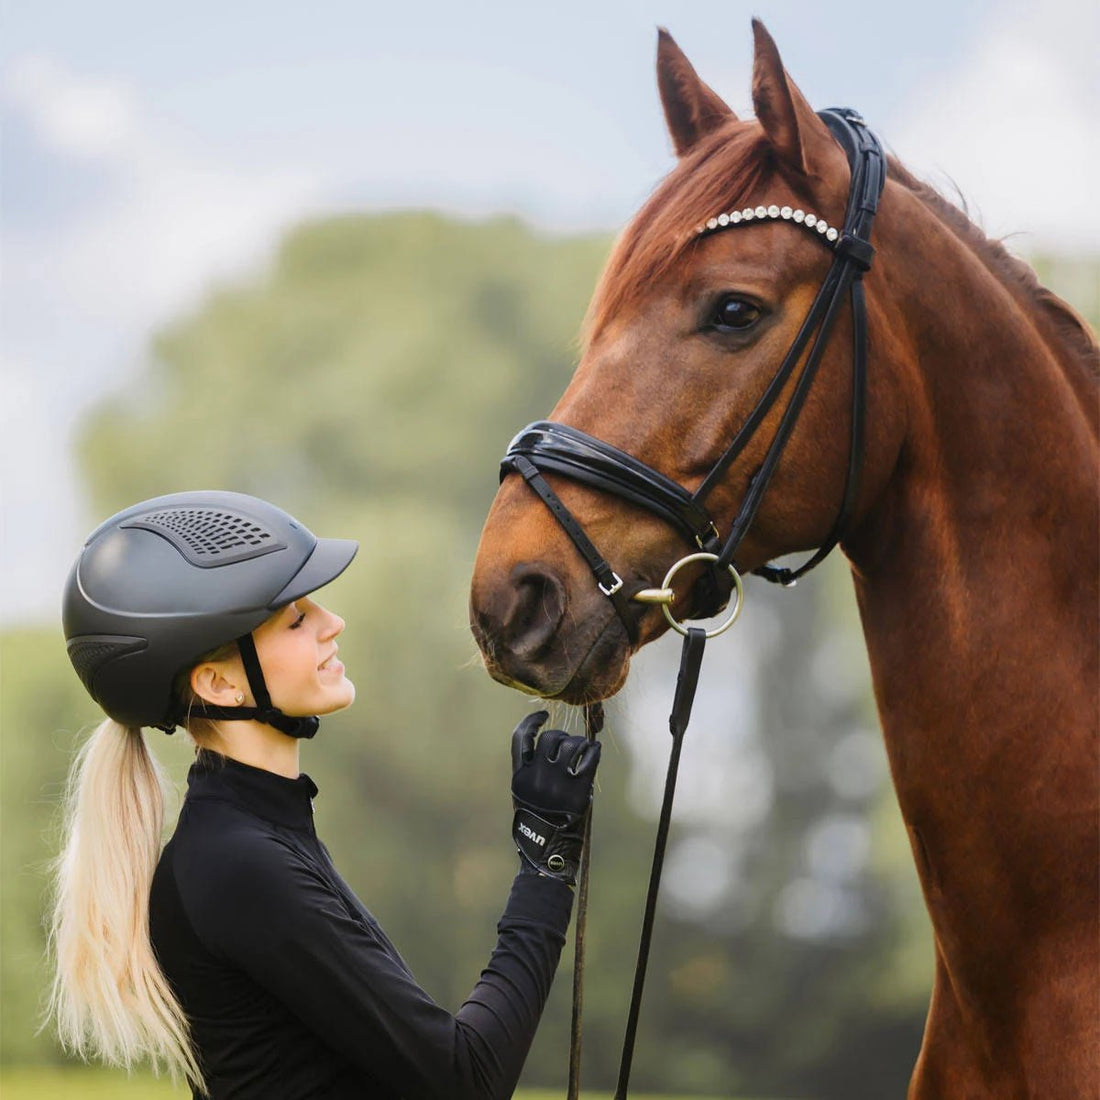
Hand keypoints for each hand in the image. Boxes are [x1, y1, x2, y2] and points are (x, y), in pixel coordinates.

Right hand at [511, 711, 600, 884]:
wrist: (548, 854)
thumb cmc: (537, 827)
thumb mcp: (523, 798)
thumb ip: (531, 774)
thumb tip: (546, 750)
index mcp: (520, 777)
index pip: (520, 737)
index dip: (531, 722)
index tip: (543, 716)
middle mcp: (537, 775)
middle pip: (551, 738)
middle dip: (562, 738)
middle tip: (568, 746)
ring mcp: (558, 781)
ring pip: (571, 744)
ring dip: (579, 744)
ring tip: (583, 752)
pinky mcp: (578, 789)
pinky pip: (590, 757)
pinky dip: (593, 751)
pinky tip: (594, 751)